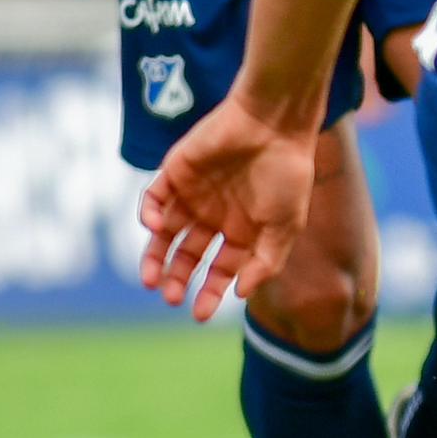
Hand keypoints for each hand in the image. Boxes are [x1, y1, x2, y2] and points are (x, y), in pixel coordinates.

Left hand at [136, 101, 318, 322]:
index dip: (210, 292)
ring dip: (155, 256)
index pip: (220, 268)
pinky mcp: (175, 172)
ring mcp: (193, 194)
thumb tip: (242, 294)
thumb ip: (266, 261)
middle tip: (170, 297)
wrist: (273, 123)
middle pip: (188, 254)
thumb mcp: (286, 225)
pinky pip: (154, 199)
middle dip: (178, 278)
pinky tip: (155, 229)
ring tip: (150, 279)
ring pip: (164, 233)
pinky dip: (149, 215)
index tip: (198, 315)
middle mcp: (216, 215)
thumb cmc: (287, 172)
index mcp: (243, 229)